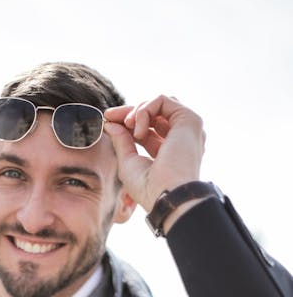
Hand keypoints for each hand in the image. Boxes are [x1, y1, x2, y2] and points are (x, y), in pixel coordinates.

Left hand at [104, 96, 205, 215]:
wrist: (167, 197)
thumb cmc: (149, 188)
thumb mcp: (128, 163)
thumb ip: (121, 141)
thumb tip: (110, 123)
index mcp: (169, 152)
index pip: (147, 129)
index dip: (126, 123)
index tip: (107, 121)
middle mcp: (180, 139)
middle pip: (153, 114)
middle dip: (128, 113)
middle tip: (109, 117)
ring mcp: (187, 129)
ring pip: (159, 104)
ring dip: (138, 110)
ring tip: (128, 126)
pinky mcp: (190, 120)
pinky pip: (163, 100)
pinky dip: (145, 110)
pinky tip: (138, 131)